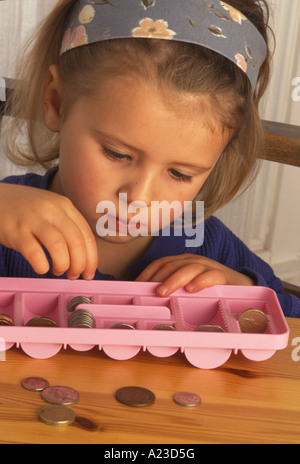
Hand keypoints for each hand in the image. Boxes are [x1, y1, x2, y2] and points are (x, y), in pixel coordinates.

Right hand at [0, 183, 97, 279]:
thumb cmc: (26, 209)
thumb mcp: (51, 209)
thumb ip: (68, 226)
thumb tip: (85, 257)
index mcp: (65, 206)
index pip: (86, 235)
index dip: (91, 258)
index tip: (89, 273)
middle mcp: (52, 210)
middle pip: (76, 242)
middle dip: (79, 265)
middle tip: (74, 275)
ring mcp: (33, 220)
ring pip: (58, 247)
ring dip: (63, 265)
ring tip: (58, 271)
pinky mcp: (16, 231)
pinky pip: (35, 253)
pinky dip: (42, 266)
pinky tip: (41, 268)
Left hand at [136, 254, 253, 295]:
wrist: (242, 285)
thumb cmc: (210, 288)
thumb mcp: (189, 287)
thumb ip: (173, 290)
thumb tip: (150, 300)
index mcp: (182, 262)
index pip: (161, 263)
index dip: (148, 273)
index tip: (136, 285)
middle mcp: (193, 261)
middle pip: (172, 265)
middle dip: (158, 277)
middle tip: (150, 291)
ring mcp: (208, 267)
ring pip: (189, 268)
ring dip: (174, 279)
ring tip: (164, 292)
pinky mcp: (223, 276)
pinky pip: (211, 276)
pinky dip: (200, 281)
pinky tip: (191, 289)